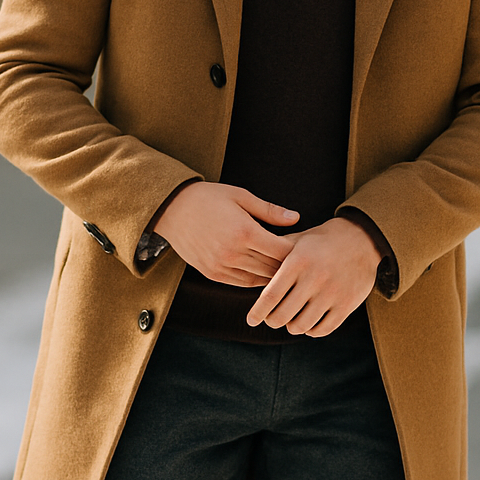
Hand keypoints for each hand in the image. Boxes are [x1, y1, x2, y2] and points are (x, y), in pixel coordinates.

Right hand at [155, 183, 298, 285]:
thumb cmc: (209, 198)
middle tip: (303, 265)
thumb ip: (270, 211)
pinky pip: (243, 283)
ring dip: (274, 276)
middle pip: (273, 268)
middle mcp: (233, 253)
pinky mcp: (213, 274)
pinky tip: (266, 274)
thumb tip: (296, 218)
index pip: (282, 251)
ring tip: (288, 271)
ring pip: (260, 279)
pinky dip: (257, 280)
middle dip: (289, 267)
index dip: (297, 252)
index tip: (307, 250)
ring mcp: (222, 266)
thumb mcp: (241, 196)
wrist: (172, 209)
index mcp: (244, 232)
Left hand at [246, 217, 382, 335]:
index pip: (271, 295)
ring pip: (301, 326)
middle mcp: (315, 278)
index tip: (251, 320)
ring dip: (292, 327)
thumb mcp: (298, 240)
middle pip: (283, 315)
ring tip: (290, 321)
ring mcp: (333, 293)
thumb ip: (275, 254)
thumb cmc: (323, 241)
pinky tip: (308, 323)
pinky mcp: (348, 304)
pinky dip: (311, 331)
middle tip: (271, 319)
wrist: (363, 239)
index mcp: (299, 261)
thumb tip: (250, 266)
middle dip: (272, 321)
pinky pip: (323, 329)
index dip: (258, 312)